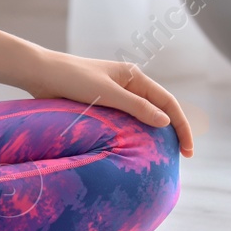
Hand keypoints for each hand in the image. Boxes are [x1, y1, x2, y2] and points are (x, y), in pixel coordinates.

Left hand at [18, 51, 194, 156]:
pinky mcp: (101, 103)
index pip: (168, 102)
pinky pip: (125, 120)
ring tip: (164, 155)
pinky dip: (135, 132)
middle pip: (159, 109)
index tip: (189, 150)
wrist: (41, 73)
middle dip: (173, 131)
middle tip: (182, 156)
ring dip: (154, 133)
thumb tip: (165, 122)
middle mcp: (128, 83)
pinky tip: (136, 147)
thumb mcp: (107, 94)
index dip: (182, 126)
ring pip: (142, 115)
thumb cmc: (73, 79)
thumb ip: (136, 107)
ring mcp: (115, 93)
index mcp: (134, 76)